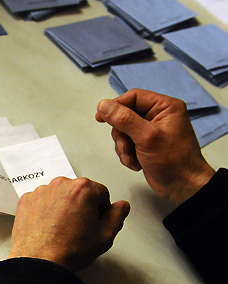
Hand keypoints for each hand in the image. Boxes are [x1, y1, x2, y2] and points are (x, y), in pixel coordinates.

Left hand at [9, 177, 129, 271]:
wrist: (39, 261)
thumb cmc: (68, 249)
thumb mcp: (105, 236)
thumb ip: (117, 216)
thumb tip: (121, 206)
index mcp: (82, 188)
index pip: (101, 193)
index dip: (101, 210)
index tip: (94, 222)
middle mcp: (60, 184)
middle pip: (79, 191)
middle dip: (82, 206)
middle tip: (79, 228)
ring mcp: (41, 191)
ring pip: (60, 195)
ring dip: (63, 207)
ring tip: (62, 229)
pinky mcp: (26, 200)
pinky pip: (42, 201)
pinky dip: (45, 210)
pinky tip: (49, 227)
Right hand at [96, 89, 214, 204]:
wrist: (183, 186)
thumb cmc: (174, 162)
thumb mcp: (147, 137)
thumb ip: (124, 119)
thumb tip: (104, 105)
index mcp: (165, 107)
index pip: (132, 97)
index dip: (115, 106)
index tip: (101, 117)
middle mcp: (158, 116)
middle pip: (124, 115)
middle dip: (121, 134)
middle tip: (126, 147)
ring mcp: (152, 130)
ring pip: (123, 131)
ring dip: (123, 147)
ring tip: (133, 158)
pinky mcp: (146, 144)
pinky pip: (126, 143)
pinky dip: (127, 154)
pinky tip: (136, 163)